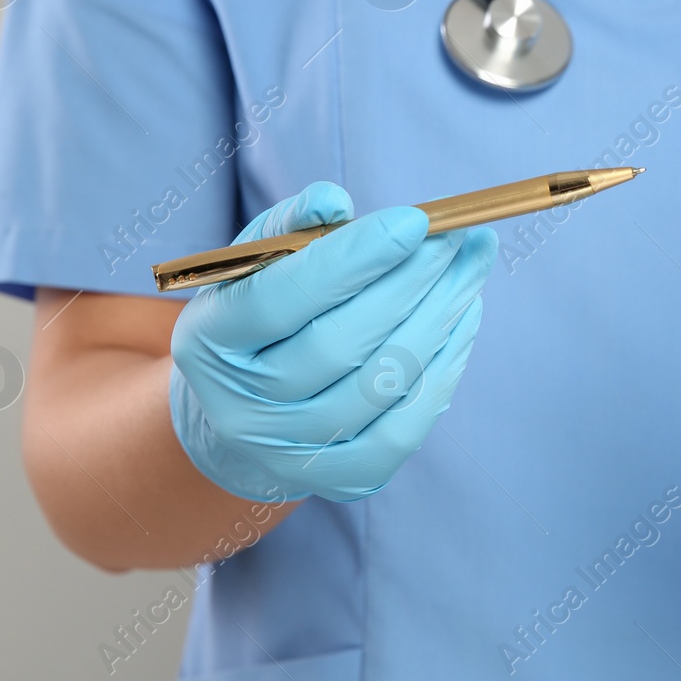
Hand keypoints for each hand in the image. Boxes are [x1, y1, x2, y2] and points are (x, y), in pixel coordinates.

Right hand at [170, 182, 497, 502]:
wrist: (243, 412)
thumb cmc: (261, 314)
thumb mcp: (258, 262)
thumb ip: (294, 224)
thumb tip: (335, 200)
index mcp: (210, 340)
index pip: (281, 297)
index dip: (353, 258)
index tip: (416, 220)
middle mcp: (242, 407)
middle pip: (339, 343)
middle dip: (411, 283)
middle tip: (459, 239)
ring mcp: (290, 452)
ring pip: (381, 382)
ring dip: (440, 318)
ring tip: (470, 271)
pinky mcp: (341, 480)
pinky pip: (406, 426)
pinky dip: (444, 369)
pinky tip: (463, 321)